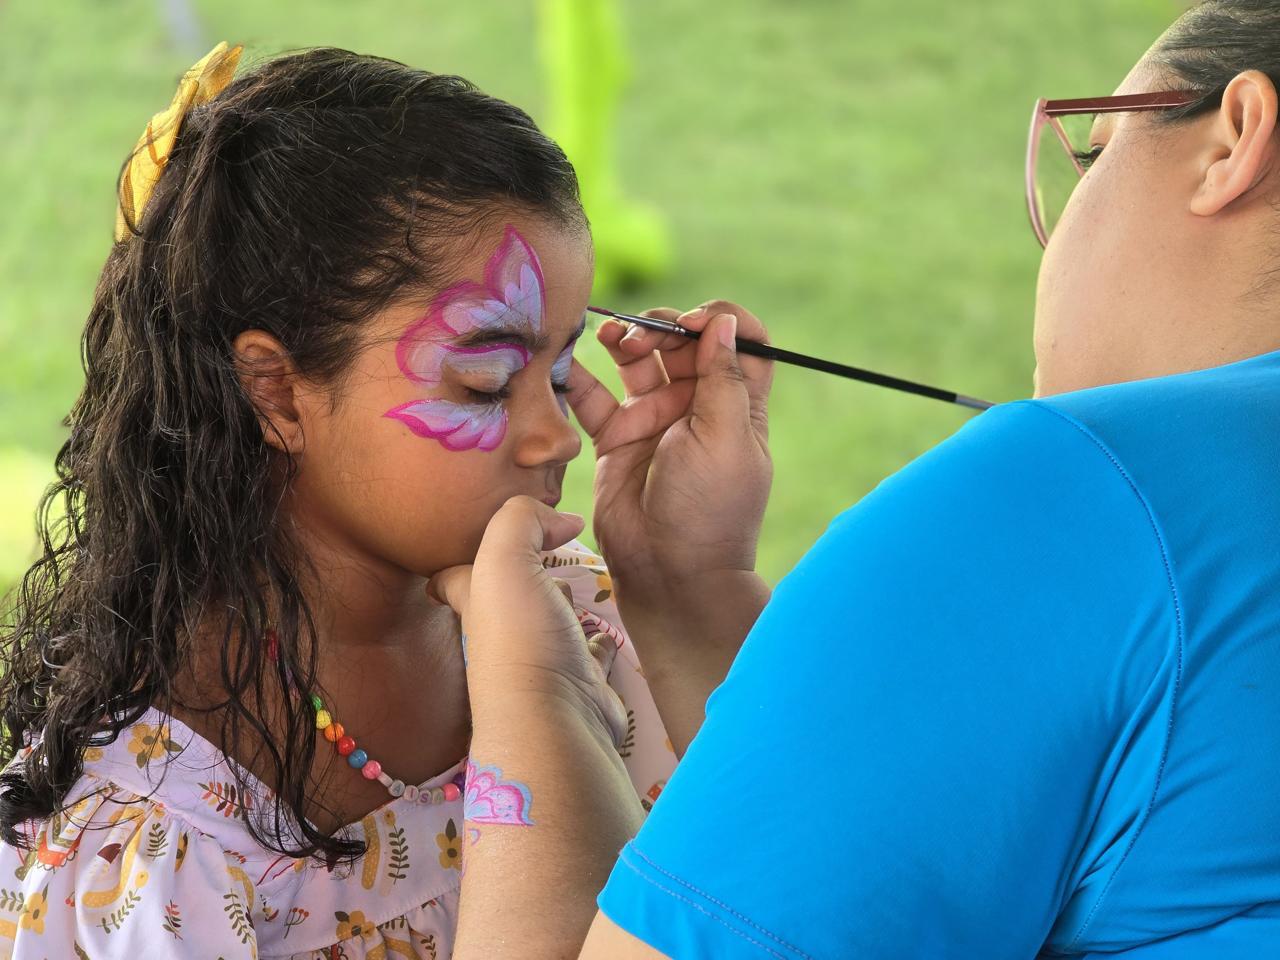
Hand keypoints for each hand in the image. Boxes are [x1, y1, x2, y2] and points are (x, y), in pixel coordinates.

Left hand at [427, 497, 628, 747]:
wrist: (554, 723)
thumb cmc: (520, 637)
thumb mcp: (504, 558)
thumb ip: (522, 519)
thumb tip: (565, 519)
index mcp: (475, 604)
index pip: (452, 577)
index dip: (459, 556)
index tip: (472, 539)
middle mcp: (501, 635)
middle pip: (506, 598)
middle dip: (521, 576)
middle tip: (546, 552)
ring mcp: (541, 662)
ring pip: (548, 624)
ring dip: (560, 605)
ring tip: (579, 582)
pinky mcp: (580, 682)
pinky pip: (588, 655)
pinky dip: (596, 642)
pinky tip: (606, 630)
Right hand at [567, 300, 773, 589]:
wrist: (669, 573)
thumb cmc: (708, 509)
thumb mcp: (725, 438)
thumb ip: (723, 378)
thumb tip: (723, 321)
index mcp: (735, 404)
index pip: (739, 340)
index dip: (718, 321)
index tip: (695, 323)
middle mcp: (695, 406)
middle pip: (681, 343)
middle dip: (662, 326)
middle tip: (641, 335)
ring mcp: (654, 420)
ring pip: (638, 361)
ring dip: (624, 338)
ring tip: (609, 335)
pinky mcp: (615, 439)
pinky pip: (594, 397)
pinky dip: (578, 376)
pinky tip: (567, 363)